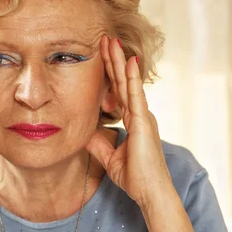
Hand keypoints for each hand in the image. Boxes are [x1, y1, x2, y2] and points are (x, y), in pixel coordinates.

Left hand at [85, 36, 173, 207]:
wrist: (150, 193)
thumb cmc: (134, 177)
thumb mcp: (108, 156)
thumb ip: (97, 141)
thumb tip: (82, 130)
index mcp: (133, 121)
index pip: (117, 91)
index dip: (109, 73)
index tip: (100, 55)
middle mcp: (139, 114)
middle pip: (122, 82)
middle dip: (113, 60)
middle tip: (104, 38)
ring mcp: (143, 117)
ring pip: (128, 83)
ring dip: (119, 61)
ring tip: (111, 41)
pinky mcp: (144, 123)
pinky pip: (135, 96)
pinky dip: (131, 78)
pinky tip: (128, 62)